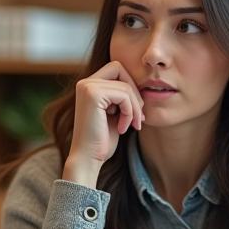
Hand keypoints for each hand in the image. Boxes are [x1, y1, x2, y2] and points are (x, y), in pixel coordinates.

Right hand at [63, 61, 143, 187]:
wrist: (88, 159)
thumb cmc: (102, 141)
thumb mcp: (116, 114)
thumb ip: (123, 97)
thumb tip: (143, 84)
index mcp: (88, 85)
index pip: (117, 69)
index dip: (130, 86)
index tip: (136, 111)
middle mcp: (85, 83)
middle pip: (121, 69)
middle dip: (135, 93)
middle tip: (138, 117)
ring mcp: (87, 87)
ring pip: (125, 86)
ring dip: (134, 108)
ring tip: (131, 125)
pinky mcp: (92, 94)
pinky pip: (124, 95)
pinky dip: (129, 112)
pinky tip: (123, 128)